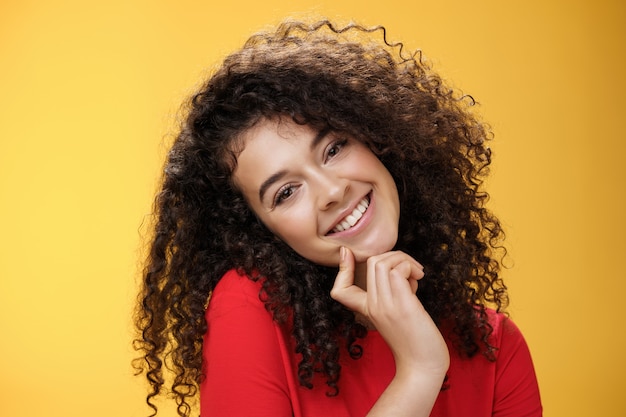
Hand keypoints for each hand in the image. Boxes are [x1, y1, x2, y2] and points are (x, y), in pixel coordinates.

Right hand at [330, 247, 448, 375]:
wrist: (423, 367)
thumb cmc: (416, 341)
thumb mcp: (397, 315)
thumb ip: (394, 294)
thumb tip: (406, 272)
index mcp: (367, 310)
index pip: (339, 289)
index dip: (342, 268)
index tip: (347, 253)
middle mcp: (372, 306)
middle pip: (371, 262)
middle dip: (394, 256)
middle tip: (411, 270)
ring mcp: (385, 305)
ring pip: (383, 262)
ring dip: (404, 259)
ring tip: (417, 274)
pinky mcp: (401, 305)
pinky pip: (398, 270)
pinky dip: (410, 267)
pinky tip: (420, 278)